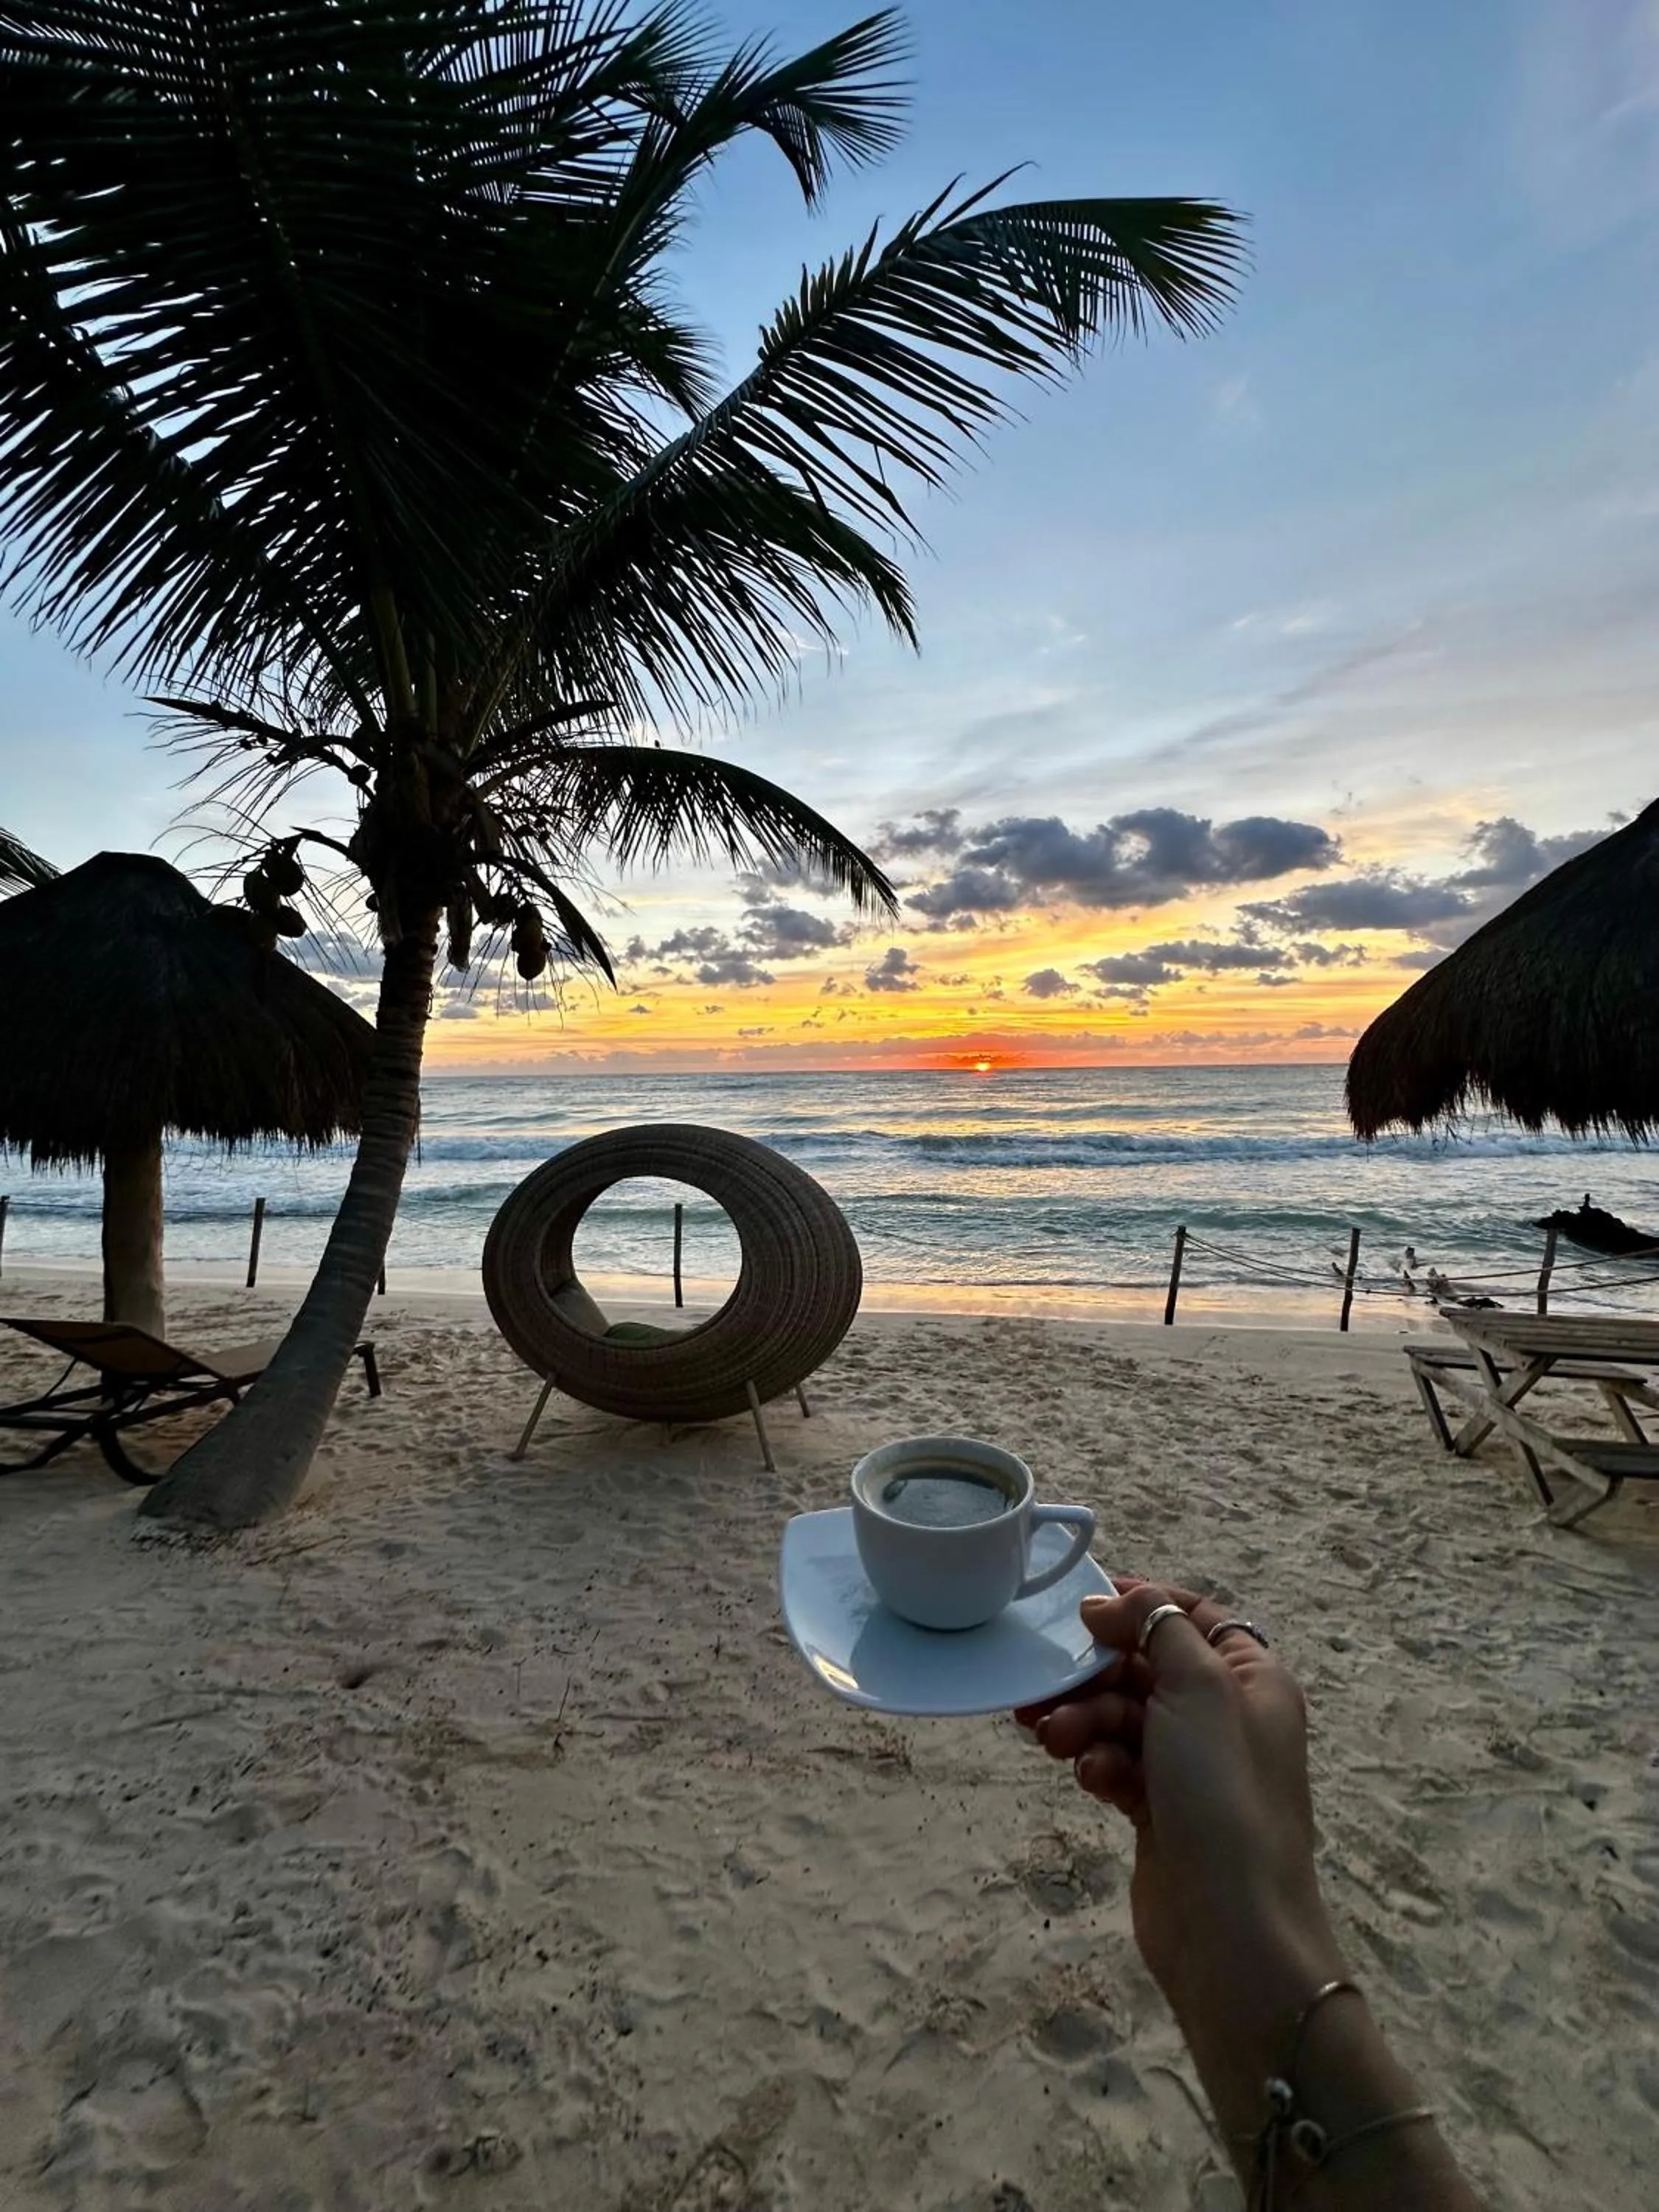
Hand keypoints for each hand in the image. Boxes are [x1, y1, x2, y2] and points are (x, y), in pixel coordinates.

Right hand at [1015, 1576, 1343, 2041]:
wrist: (1229, 1927)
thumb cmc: (1222, 1791)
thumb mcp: (1198, 1686)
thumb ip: (1157, 1627)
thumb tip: (1112, 1602)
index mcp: (1252, 1677)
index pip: (1194, 1616)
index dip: (1142, 1604)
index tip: (1084, 1608)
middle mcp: (1226, 1716)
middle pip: (1146, 1667)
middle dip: (1094, 1674)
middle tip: (1045, 1686)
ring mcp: (1192, 1768)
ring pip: (1123, 1718)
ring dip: (1084, 1720)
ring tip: (1053, 1739)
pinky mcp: (1160, 1812)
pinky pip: (1118, 1765)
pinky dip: (1097, 1763)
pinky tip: (1088, 1779)